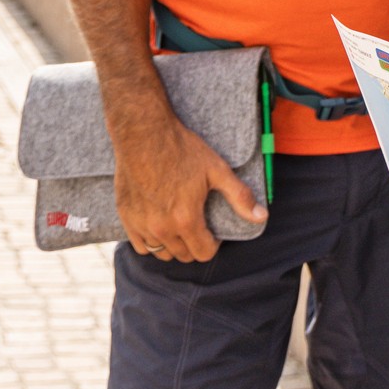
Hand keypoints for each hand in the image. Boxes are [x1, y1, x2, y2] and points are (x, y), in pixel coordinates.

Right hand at [114, 108, 262, 263]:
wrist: (143, 133)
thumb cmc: (181, 149)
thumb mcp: (217, 170)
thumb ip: (240, 197)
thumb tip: (262, 217)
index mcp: (185, 219)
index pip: (203, 253)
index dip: (213, 244)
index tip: (213, 231)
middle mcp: (162, 228)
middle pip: (183, 256)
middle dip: (195, 245)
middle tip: (198, 226)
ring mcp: (141, 224)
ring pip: (161, 253)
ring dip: (173, 246)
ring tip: (179, 226)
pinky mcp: (126, 217)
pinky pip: (140, 245)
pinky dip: (151, 242)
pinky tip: (158, 226)